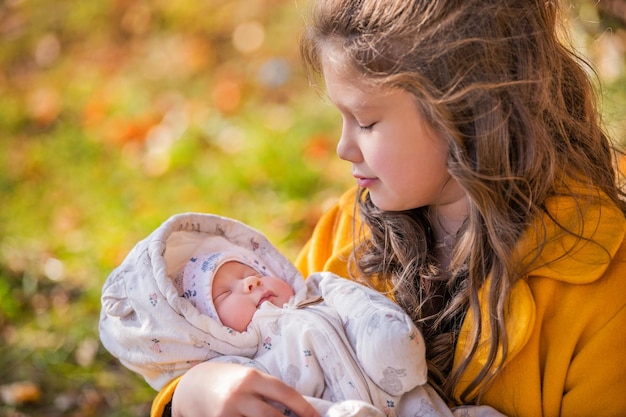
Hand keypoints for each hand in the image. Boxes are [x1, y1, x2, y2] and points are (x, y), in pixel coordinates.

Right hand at [171, 361, 320, 416]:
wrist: (192, 386)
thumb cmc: (227, 380)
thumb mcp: (247, 377)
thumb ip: (267, 390)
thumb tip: (296, 408)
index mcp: (251, 377)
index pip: (284, 392)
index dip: (303, 407)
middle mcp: (239, 394)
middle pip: (273, 416)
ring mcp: (227, 413)